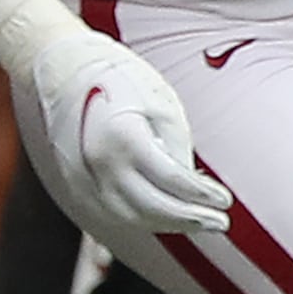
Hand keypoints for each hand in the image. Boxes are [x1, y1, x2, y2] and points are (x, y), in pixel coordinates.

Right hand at [20, 29, 229, 234]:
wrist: (67, 69)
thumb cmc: (123, 81)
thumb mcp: (162, 105)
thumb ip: (176, 149)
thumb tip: (192, 189)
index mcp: (123, 135)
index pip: (170, 179)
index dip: (201, 195)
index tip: (225, 201)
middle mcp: (98, 161)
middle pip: (149, 206)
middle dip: (189, 219)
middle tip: (220, 222)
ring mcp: (82, 175)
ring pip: (130, 216)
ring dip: (168, 224)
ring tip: (200, 222)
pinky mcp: (76, 182)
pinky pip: (112, 211)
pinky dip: (143, 218)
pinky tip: (169, 217)